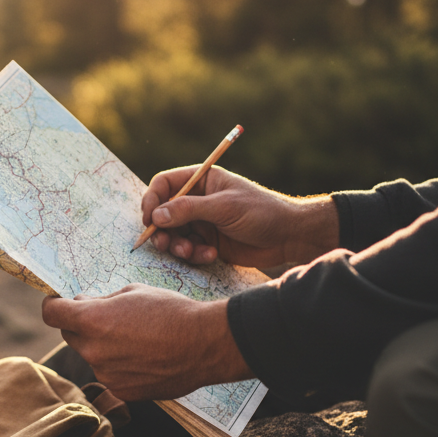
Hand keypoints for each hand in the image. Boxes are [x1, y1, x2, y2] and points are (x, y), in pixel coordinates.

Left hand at [42, 286, 251, 400]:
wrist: (205, 344)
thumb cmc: (171, 311)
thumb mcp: (133, 293)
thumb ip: (101, 302)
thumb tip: (84, 306)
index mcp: (91, 320)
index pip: (51, 314)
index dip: (53, 305)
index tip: (60, 303)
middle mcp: (93, 350)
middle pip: (70, 335)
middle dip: (81, 324)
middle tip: (105, 317)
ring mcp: (106, 374)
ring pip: (93, 356)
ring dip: (104, 346)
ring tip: (137, 338)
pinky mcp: (121, 391)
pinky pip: (111, 374)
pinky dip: (120, 365)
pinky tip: (144, 357)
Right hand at [142, 166, 337, 268]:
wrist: (289, 237)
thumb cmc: (261, 212)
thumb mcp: (223, 207)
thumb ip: (188, 209)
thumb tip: (156, 215)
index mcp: (201, 181)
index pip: (165, 184)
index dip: (152, 200)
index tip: (149, 219)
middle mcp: (197, 200)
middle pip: (163, 213)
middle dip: (162, 230)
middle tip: (164, 243)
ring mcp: (201, 222)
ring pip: (173, 235)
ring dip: (177, 246)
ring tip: (190, 252)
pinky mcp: (207, 242)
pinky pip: (188, 250)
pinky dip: (194, 255)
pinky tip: (210, 255)